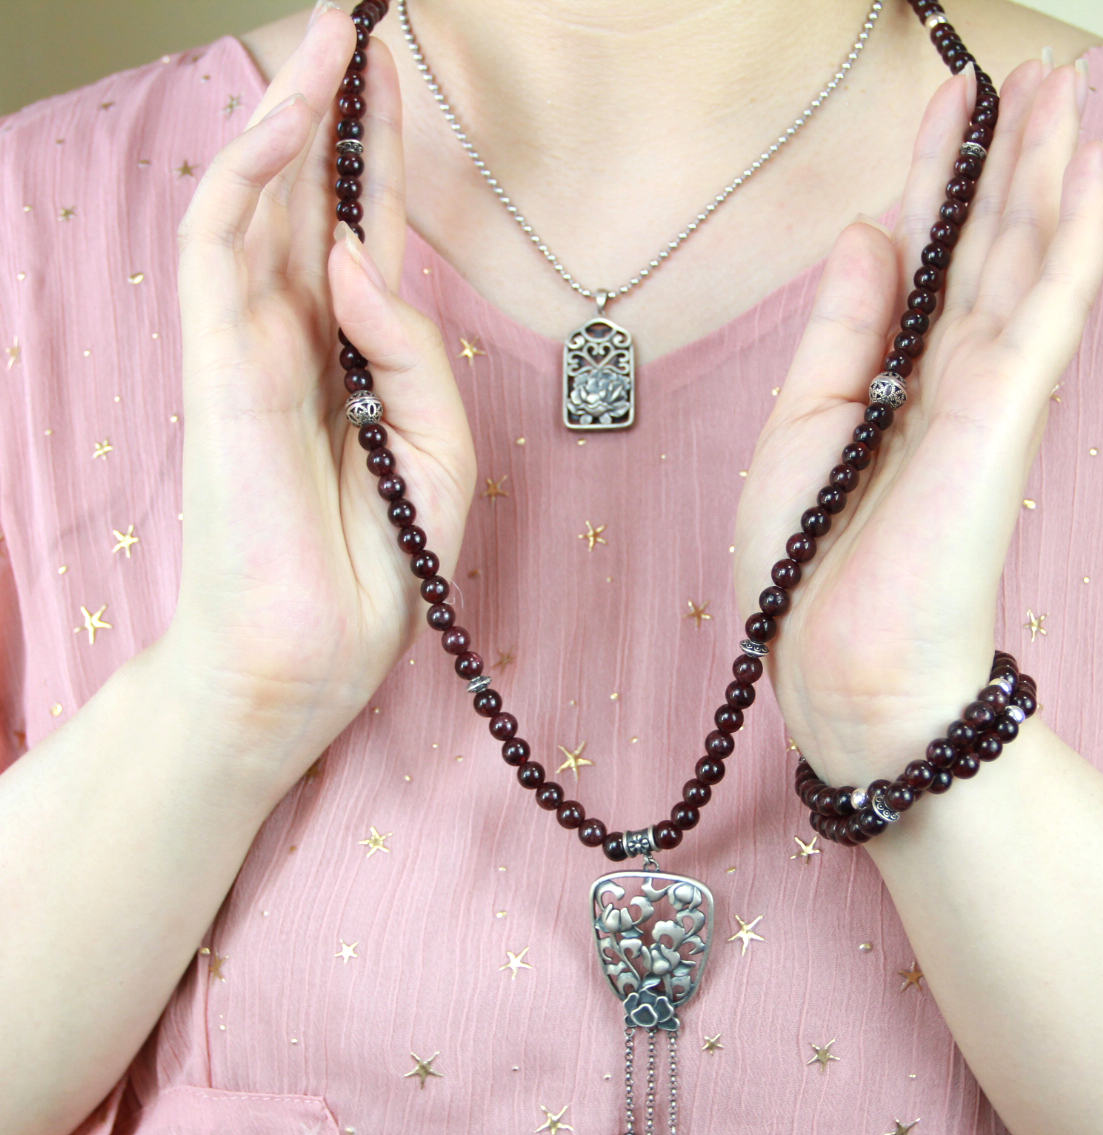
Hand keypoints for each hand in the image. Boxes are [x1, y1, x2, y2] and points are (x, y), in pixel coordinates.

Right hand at [166, 5, 475, 746]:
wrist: (310, 653)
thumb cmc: (372, 565)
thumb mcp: (436, 450)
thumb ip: (413, 347)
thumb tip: (359, 250)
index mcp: (348, 363)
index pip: (364, 236)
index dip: (380, 155)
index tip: (397, 79)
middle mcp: (296, 339)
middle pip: (310, 200)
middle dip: (334, 110)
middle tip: (354, 20)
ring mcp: (248, 344)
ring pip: (259, 199)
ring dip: (292, 112)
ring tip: (329, 31)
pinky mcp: (215, 361)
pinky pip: (220, 241)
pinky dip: (251, 171)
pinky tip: (294, 112)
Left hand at [733, 55, 1102, 785]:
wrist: (842, 667)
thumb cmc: (814, 569)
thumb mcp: (802, 425)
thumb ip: (841, 328)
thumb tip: (866, 228)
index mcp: (895, 381)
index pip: (923, 255)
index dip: (936, 175)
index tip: (948, 102)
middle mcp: (949, 378)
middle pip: (986, 243)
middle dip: (1008, 154)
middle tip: (1033, 68)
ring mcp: (986, 394)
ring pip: (1028, 258)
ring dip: (1051, 171)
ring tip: (1070, 89)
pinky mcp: (1006, 416)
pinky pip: (1049, 310)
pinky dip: (1073, 241)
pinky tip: (1092, 176)